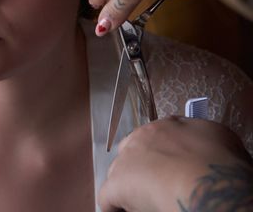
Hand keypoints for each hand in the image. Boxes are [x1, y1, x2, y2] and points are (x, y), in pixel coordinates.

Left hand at [99, 117, 252, 211]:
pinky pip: (107, 198)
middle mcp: (143, 137)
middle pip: (133, 152)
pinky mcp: (116, 184)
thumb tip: (207, 149)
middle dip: (140, 168)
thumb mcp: (222, 139)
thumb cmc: (221, 165)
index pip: (156, 137)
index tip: (169, 169)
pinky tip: (123, 211)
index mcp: (167, 126)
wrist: (206, 182)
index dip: (161, 156)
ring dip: (128, 187)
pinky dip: (114, 207)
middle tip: (155, 187)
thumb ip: (206, 139)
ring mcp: (126, 159)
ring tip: (143, 202)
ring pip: (119, 173)